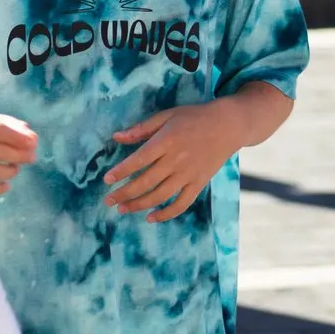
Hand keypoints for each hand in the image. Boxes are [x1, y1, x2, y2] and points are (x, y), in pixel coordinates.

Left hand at [103, 100, 241, 221]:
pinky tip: (151, 217)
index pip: (139, 160)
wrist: (227, 126)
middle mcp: (176, 160)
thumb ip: (142, 128)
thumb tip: (116, 137)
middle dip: (125, 193)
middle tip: (108, 201)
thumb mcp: (167, 115)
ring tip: (122, 209)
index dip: (122, 172)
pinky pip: (181, 204)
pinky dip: (166, 214)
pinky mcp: (199, 184)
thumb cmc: (194, 117)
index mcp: (166, 141)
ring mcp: (188, 174)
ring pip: (160, 196)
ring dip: (139, 205)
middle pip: (146, 182)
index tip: (107, 180)